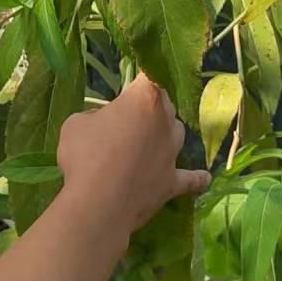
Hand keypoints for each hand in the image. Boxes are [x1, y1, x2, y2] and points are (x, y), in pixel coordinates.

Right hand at [57, 73, 209, 243]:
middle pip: (164, 103)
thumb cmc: (85, 156)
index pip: (150, 74)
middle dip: (149, 106)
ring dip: (164, 134)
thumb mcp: (77, 123)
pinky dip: (196, 178)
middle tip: (126, 118)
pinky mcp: (173, 181)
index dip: (144, 74)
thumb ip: (96, 116)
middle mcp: (165, 120)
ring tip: (147, 142)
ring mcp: (172, 152)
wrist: (98, 206)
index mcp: (144, 98)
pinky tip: (204, 178)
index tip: (137, 77)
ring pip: (176, 134)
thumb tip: (104, 125)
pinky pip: (190, 178)